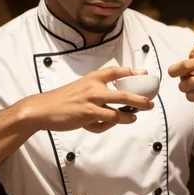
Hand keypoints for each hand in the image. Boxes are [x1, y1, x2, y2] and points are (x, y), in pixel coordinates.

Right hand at [24, 66, 153, 133]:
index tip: (144, 73)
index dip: (131, 71)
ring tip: (137, 116)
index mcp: (92, 77)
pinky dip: (112, 124)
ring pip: (118, 108)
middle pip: (123, 92)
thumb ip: (96, 89)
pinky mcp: (87, 114)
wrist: (43, 109)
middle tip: (150, 102)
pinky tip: (114, 124)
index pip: (115, 71)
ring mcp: (91, 101)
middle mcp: (93, 87)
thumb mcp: (80, 88)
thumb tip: (114, 98)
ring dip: (130, 113)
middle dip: (140, 98)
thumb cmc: (62, 100)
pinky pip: (107, 121)